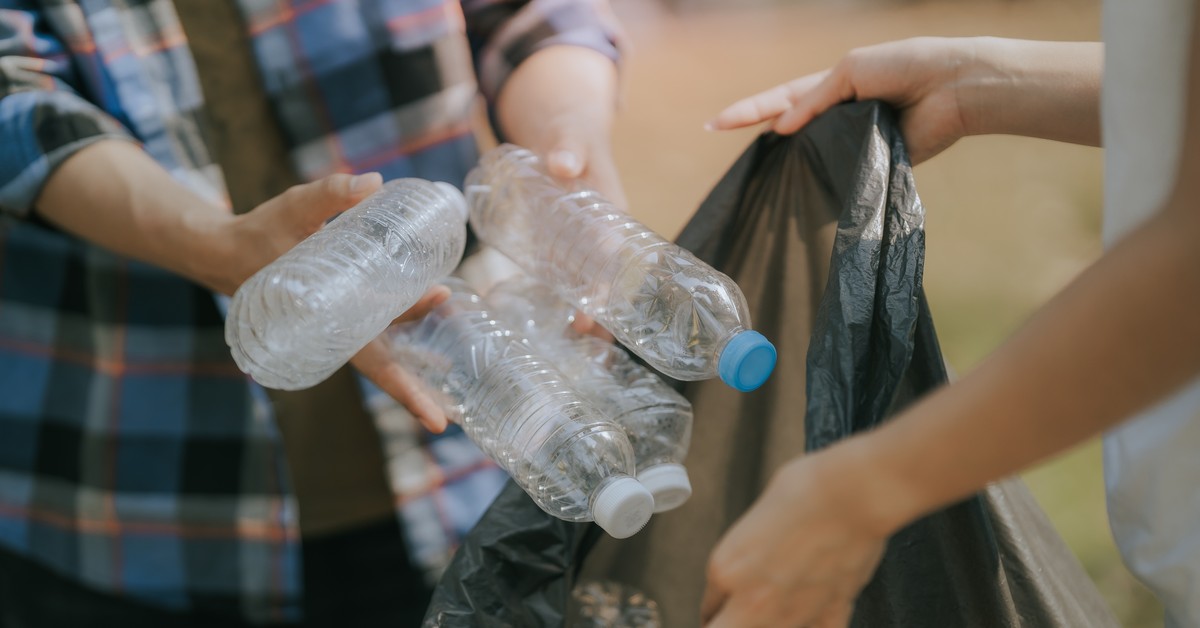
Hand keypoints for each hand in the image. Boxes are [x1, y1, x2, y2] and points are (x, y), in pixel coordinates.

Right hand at [201, 173, 452, 431]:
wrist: (223, 250)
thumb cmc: (258, 235)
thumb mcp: (292, 210)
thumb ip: (330, 195)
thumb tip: (373, 183)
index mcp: (329, 327)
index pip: (377, 367)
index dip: (408, 392)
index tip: (437, 422)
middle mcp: (338, 332)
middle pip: (389, 363)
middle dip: (421, 378)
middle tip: (456, 397)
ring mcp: (340, 321)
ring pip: (387, 338)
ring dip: (417, 333)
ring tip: (449, 303)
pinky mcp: (340, 305)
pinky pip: (377, 319)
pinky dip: (403, 313)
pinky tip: (431, 298)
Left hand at [497, 44, 624, 338]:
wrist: (563, 135)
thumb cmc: (572, 137)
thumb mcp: (572, 138)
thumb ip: (568, 148)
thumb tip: (563, 164)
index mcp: (614, 214)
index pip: (615, 257)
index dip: (609, 286)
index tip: (596, 310)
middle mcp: (602, 236)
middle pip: (605, 281)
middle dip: (600, 312)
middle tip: (584, 337)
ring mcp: (581, 246)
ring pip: (586, 287)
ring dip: (584, 315)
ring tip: (575, 348)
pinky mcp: (561, 248)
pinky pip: (563, 279)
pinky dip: (560, 301)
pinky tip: (551, 327)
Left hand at [701, 452, 895, 627]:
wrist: (854, 494)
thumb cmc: (806, 491)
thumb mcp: (754, 520)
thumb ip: (744, 555)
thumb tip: (747, 567)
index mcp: (726, 570)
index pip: (708, 609)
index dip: (717, 606)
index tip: (722, 605)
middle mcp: (754, 600)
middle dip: (730, 623)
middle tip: (737, 615)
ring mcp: (793, 613)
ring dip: (770, 622)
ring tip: (780, 603)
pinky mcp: (830, 614)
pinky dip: (812, 622)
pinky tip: (812, 609)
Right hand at [707, 37, 977, 164]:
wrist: (953, 88)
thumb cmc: (905, 67)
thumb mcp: (851, 71)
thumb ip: (814, 100)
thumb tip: (780, 130)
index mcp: (831, 87)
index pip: (780, 99)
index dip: (748, 110)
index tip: (713, 123)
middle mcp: (837, 116)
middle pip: (787, 127)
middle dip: (755, 129)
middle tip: (715, 132)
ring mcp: (852, 141)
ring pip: (811, 155)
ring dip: (788, 159)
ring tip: (759, 167)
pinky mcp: (872, 164)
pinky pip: (840, 174)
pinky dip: (823, 178)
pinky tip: (802, 185)